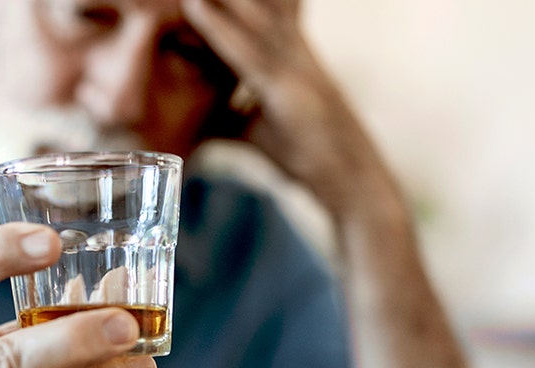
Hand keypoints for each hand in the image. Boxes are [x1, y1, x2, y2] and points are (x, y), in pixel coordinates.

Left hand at [184, 0, 393, 216]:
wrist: (349, 183)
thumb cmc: (304, 154)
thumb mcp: (252, 127)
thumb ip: (223, 111)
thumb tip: (184, 117)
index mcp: (287, 50)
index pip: (258, 2)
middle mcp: (291, 48)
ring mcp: (292, 67)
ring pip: (251, 11)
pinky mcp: (288, 93)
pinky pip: (249, 52)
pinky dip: (220, 27)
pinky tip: (194, 5)